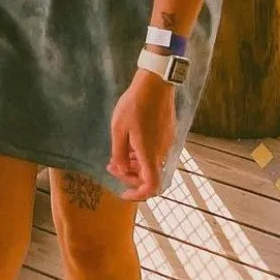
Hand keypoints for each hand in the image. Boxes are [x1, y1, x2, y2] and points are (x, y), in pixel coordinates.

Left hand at [106, 71, 176, 201]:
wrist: (155, 84)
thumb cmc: (134, 105)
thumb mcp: (118, 129)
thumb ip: (119, 153)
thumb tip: (121, 169)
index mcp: (150, 154)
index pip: (151, 186)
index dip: (137, 195)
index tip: (123, 193)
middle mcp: (162, 151)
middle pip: (149, 176)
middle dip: (129, 176)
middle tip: (111, 166)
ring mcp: (167, 142)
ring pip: (152, 163)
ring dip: (135, 165)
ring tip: (117, 155)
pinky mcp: (168, 133)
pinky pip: (155, 152)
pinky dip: (142, 154)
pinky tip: (130, 143)